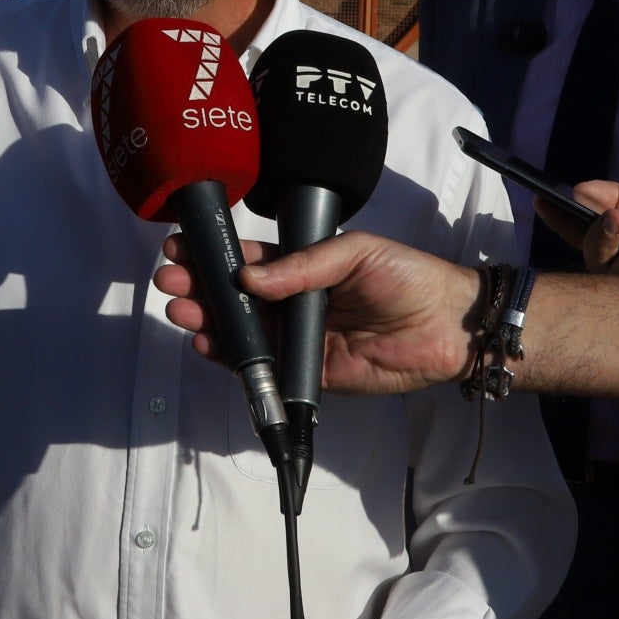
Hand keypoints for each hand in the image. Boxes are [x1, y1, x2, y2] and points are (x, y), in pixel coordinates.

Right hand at [156, 230, 479, 395]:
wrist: (448, 325)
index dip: (215, 254)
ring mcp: (301, 339)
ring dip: (209, 321)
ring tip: (180, 309)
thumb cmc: (407, 277)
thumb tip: (248, 275)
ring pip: (244, 332)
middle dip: (200, 287)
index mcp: (305, 266)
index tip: (182, 245)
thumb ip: (300, 266)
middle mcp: (296, 302)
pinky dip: (235, 360)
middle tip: (170, 279)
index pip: (249, 260)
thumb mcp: (354, 253)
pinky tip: (209, 344)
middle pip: (236, 297)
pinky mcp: (311, 373)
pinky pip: (266, 368)